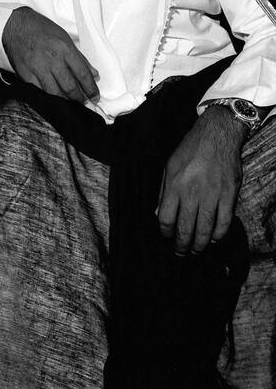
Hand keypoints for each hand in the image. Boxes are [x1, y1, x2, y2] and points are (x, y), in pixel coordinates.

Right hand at [2, 6, 98, 102]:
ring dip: (65, 101)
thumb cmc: (39, 28)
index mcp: (64, 48)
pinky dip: (48, 97)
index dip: (91, 88)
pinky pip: (39, 91)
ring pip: (55, 93)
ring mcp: (38, 68)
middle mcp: (52, 59)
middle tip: (83, 102)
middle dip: (79, 98)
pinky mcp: (25, 74)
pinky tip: (53, 98)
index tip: (94, 95)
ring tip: (70, 102)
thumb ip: (79, 57)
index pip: (83, 74)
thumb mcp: (64, 37)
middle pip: (70, 87)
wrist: (14, 25)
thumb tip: (93, 73)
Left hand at [157, 105, 246, 253]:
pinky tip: (213, 239)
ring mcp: (212, 196)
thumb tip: (158, 214)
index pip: (166, 218)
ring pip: (205, 230)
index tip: (166, 237)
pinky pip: (224, 223)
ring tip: (195, 251)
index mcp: (174, 185)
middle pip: (185, 228)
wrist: (217, 136)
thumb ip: (163, 191)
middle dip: (181, 245)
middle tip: (181, 253)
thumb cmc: (190, 150)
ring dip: (199, 245)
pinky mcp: (229, 196)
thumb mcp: (169, 166)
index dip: (165, 232)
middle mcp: (192, 193)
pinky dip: (218, 235)